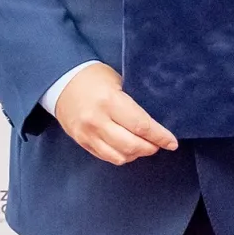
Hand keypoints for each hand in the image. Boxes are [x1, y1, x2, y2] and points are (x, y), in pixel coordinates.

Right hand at [52, 62, 177, 165]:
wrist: (61, 82)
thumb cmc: (94, 77)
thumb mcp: (118, 82)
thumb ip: (133, 102)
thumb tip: (156, 119)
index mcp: (110, 101)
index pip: (141, 125)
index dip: (160, 136)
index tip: (172, 142)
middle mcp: (97, 121)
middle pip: (131, 145)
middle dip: (151, 147)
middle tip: (160, 143)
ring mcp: (87, 134)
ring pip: (119, 156)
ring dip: (136, 154)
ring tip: (146, 146)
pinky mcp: (81, 142)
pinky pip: (105, 156)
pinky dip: (121, 156)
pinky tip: (129, 149)